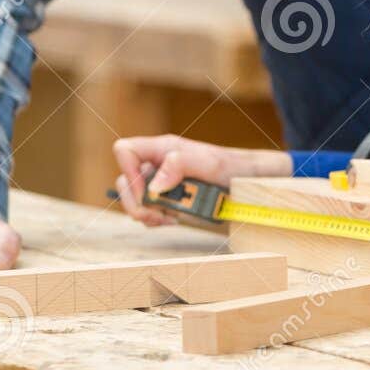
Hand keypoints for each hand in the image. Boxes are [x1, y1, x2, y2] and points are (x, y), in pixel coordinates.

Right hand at [111, 135, 292, 227]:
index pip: (125, 151)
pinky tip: (173, 220)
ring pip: (134, 199)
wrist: (245, 181)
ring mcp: (160, 181)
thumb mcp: (207, 164)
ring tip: (168, 219)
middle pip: (125, 180)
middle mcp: (157, 163)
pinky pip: (148, 210)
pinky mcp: (167, 197)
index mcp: (162, 148)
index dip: (128, 172)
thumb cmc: (229, 166)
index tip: (147, 194)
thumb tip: (154, 185)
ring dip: (146, 214)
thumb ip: (180, 165)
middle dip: (134, 203)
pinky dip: (155, 219)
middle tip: (155, 216)